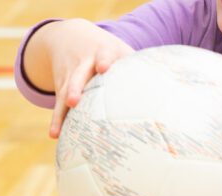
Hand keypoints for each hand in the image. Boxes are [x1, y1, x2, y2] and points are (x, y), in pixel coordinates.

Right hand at [24, 19, 132, 137]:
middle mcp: (82, 65)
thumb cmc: (106, 50)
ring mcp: (70, 76)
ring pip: (64, 93)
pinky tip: (55, 134)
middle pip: (78, 76)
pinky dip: (57, 120)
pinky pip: (58, 105)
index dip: (104, 61)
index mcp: (102, 54)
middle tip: (74, 100)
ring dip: (62, 111)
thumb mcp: (119, 50)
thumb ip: (138, 65)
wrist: (69, 35)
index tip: (102, 67)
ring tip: (59, 129)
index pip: (103, 56)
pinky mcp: (61, 87)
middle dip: (75, 88)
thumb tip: (166, 88)